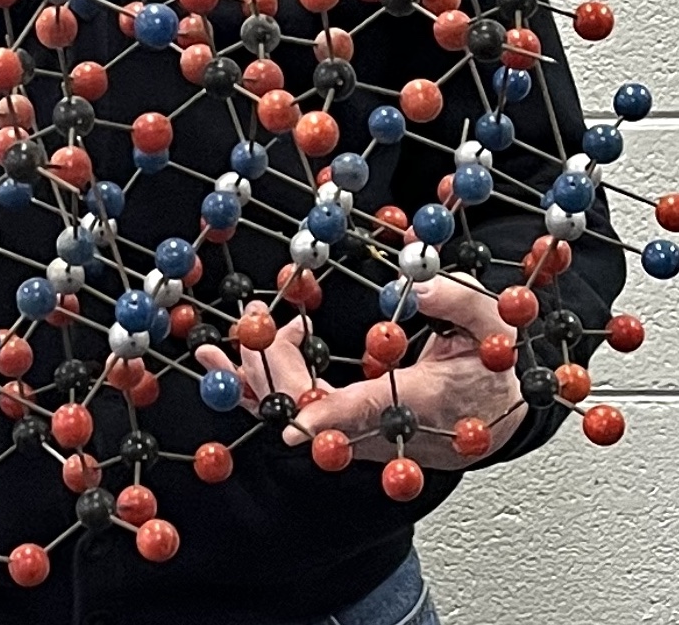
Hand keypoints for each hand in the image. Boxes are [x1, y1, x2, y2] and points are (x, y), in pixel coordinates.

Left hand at [196, 274, 524, 469]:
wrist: (502, 410)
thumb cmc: (493, 365)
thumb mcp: (491, 322)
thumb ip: (458, 299)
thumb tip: (417, 284)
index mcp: (423, 402)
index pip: (369, 413)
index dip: (329, 419)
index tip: (293, 423)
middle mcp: (387, 428)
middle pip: (318, 416)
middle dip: (272, 376)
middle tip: (246, 328)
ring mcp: (367, 434)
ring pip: (302, 418)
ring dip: (258, 383)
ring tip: (214, 350)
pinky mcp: (354, 429)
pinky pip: (303, 414)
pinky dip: (267, 389)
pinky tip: (238, 364)